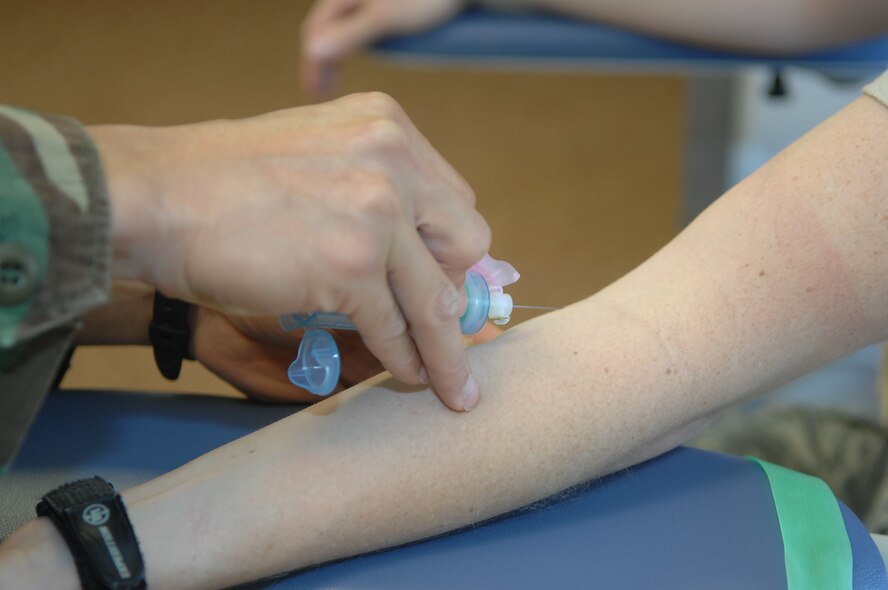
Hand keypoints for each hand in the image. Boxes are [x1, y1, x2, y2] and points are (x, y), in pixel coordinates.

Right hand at [91, 92, 490, 410]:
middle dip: (454, 292)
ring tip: (448, 382)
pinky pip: (397, 327)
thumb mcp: (316, 161)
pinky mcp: (352, 265)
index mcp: (387, 126)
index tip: (443, 284)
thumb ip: (369, 192)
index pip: (452, 200)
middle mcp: (393, 157)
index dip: (449, 250)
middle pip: (465, 243)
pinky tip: (407, 375)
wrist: (153, 198)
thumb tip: (414, 255)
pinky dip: (405, 359)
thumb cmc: (219, 184)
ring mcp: (376, 210)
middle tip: (442, 327)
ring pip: (437, 298)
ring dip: (444, 349)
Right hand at [301, 0, 467, 95]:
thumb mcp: (385, 19)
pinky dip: (351, 42)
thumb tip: (311, 53)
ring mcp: (366, 0)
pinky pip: (357, 23)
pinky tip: (362, 53)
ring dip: (334, 52)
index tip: (315, 95)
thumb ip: (348, 35)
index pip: (314, 34)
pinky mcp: (383, 4)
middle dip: (319, 60)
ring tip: (335, 80)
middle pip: (323, 29)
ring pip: (340, 26)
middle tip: (322, 93)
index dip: (312, 67)